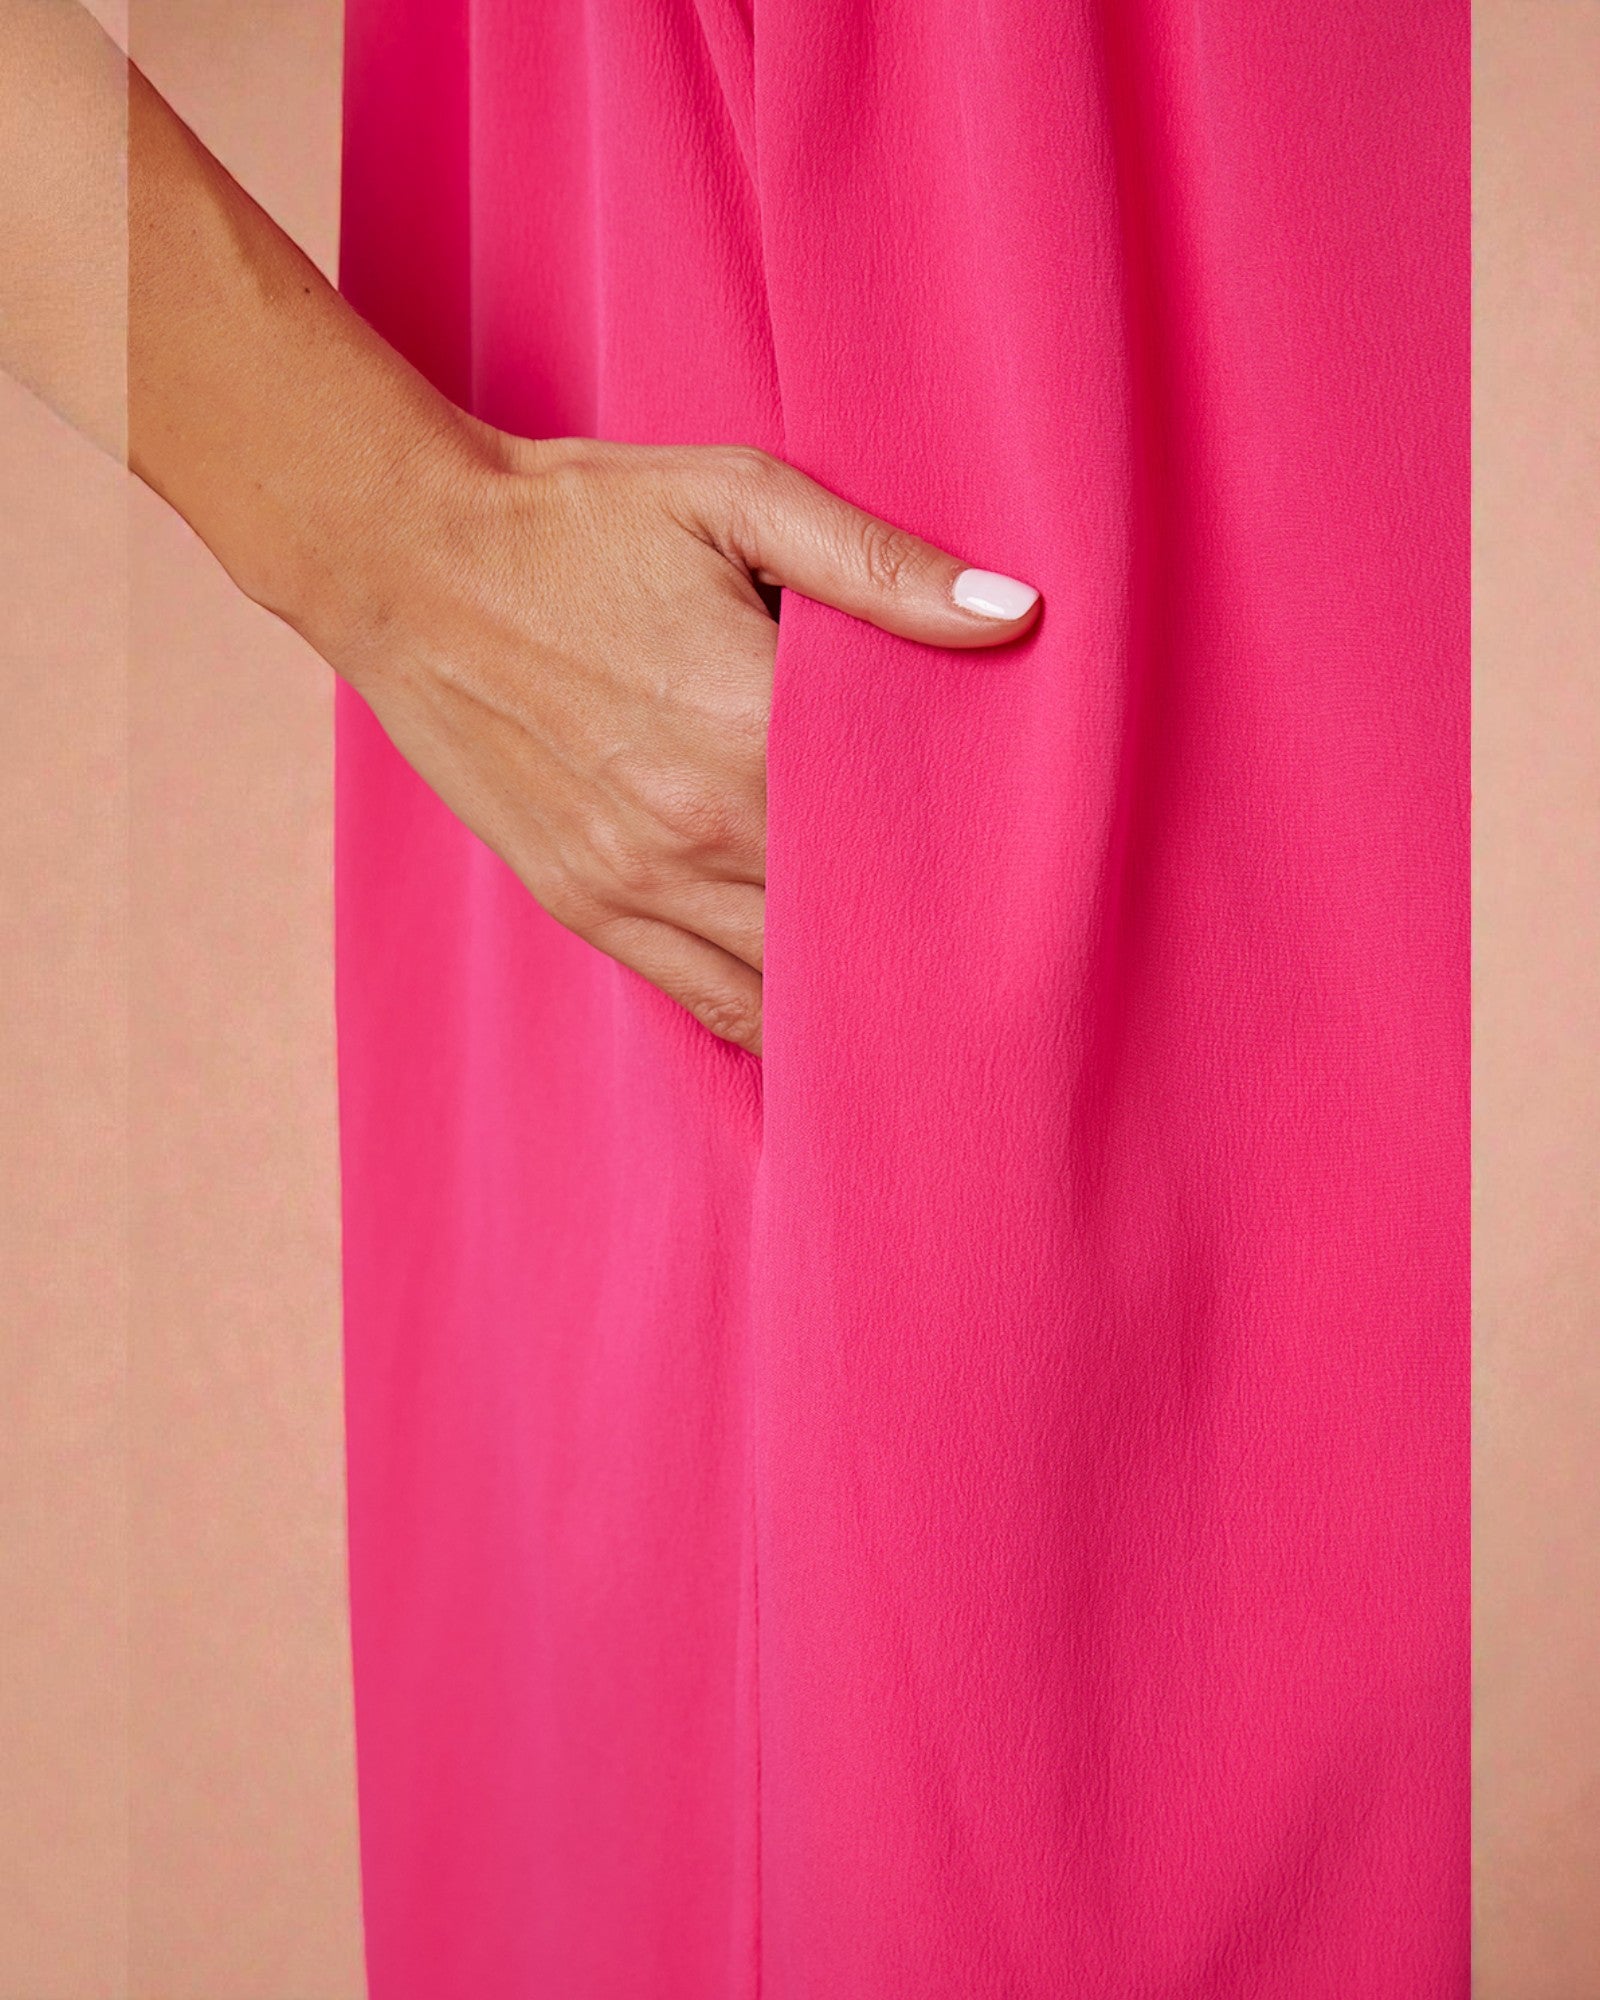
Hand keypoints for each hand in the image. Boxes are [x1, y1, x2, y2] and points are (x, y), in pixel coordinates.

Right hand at [295, 422, 1040, 1055]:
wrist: (406, 556)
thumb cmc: (580, 518)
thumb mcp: (737, 497)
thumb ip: (880, 565)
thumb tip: (1017, 612)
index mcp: (750, 728)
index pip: (902, 840)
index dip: (973, 876)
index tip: (1027, 894)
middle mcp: (697, 827)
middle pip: (852, 931)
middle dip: (924, 948)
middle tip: (998, 965)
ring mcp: (633, 881)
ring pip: (782, 990)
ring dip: (850, 1000)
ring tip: (923, 1008)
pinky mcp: (584, 903)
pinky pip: (703, 1002)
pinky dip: (768, 1020)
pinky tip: (818, 1022)